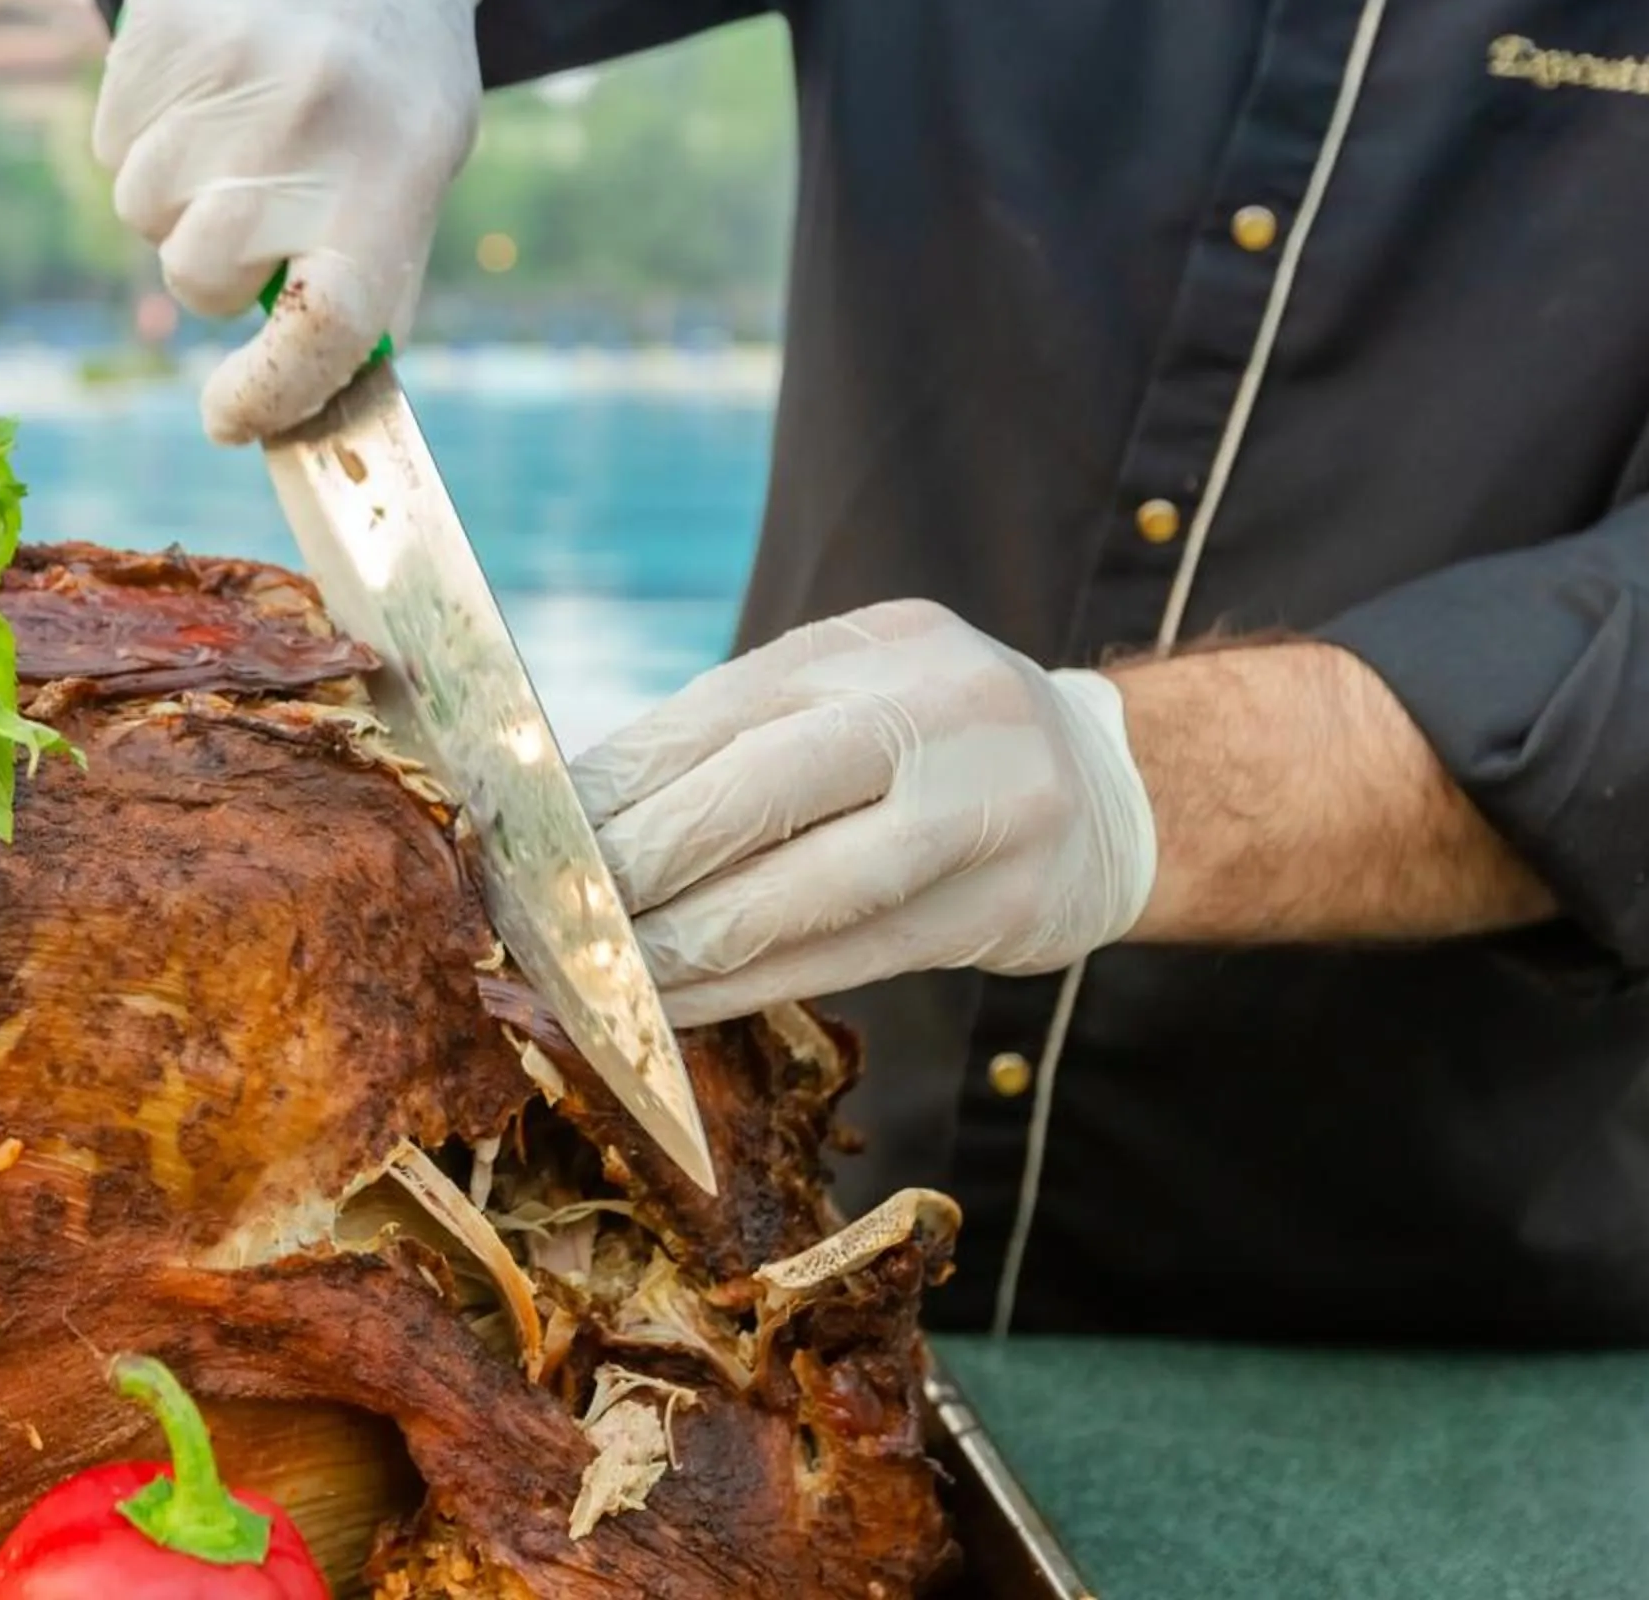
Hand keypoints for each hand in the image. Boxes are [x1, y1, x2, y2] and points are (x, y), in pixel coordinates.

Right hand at [93, 0, 487, 443]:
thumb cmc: (392, 70)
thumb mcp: (420, 167)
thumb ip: (373, 284)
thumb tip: (307, 407)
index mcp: (397, 167)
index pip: (327, 322)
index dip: (270, 393)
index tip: (230, 417)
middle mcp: (313, 117)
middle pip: (202, 274)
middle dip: (214, 271)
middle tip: (254, 212)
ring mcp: (228, 66)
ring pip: (143, 212)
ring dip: (176, 198)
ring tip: (234, 128)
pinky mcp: (159, 26)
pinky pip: (112, 147)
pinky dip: (145, 139)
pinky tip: (200, 85)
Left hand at [570, 601, 1158, 1027]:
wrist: (1117, 790)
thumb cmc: (938, 744)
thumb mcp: (856, 694)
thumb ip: (743, 735)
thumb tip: (578, 806)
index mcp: (877, 643)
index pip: (718, 711)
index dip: (617, 779)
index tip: (532, 833)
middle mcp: (936, 709)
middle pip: (758, 790)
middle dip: (639, 862)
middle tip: (551, 913)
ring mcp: (984, 806)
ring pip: (806, 889)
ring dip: (689, 943)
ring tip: (605, 974)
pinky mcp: (1004, 906)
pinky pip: (849, 957)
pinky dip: (752, 986)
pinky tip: (680, 1005)